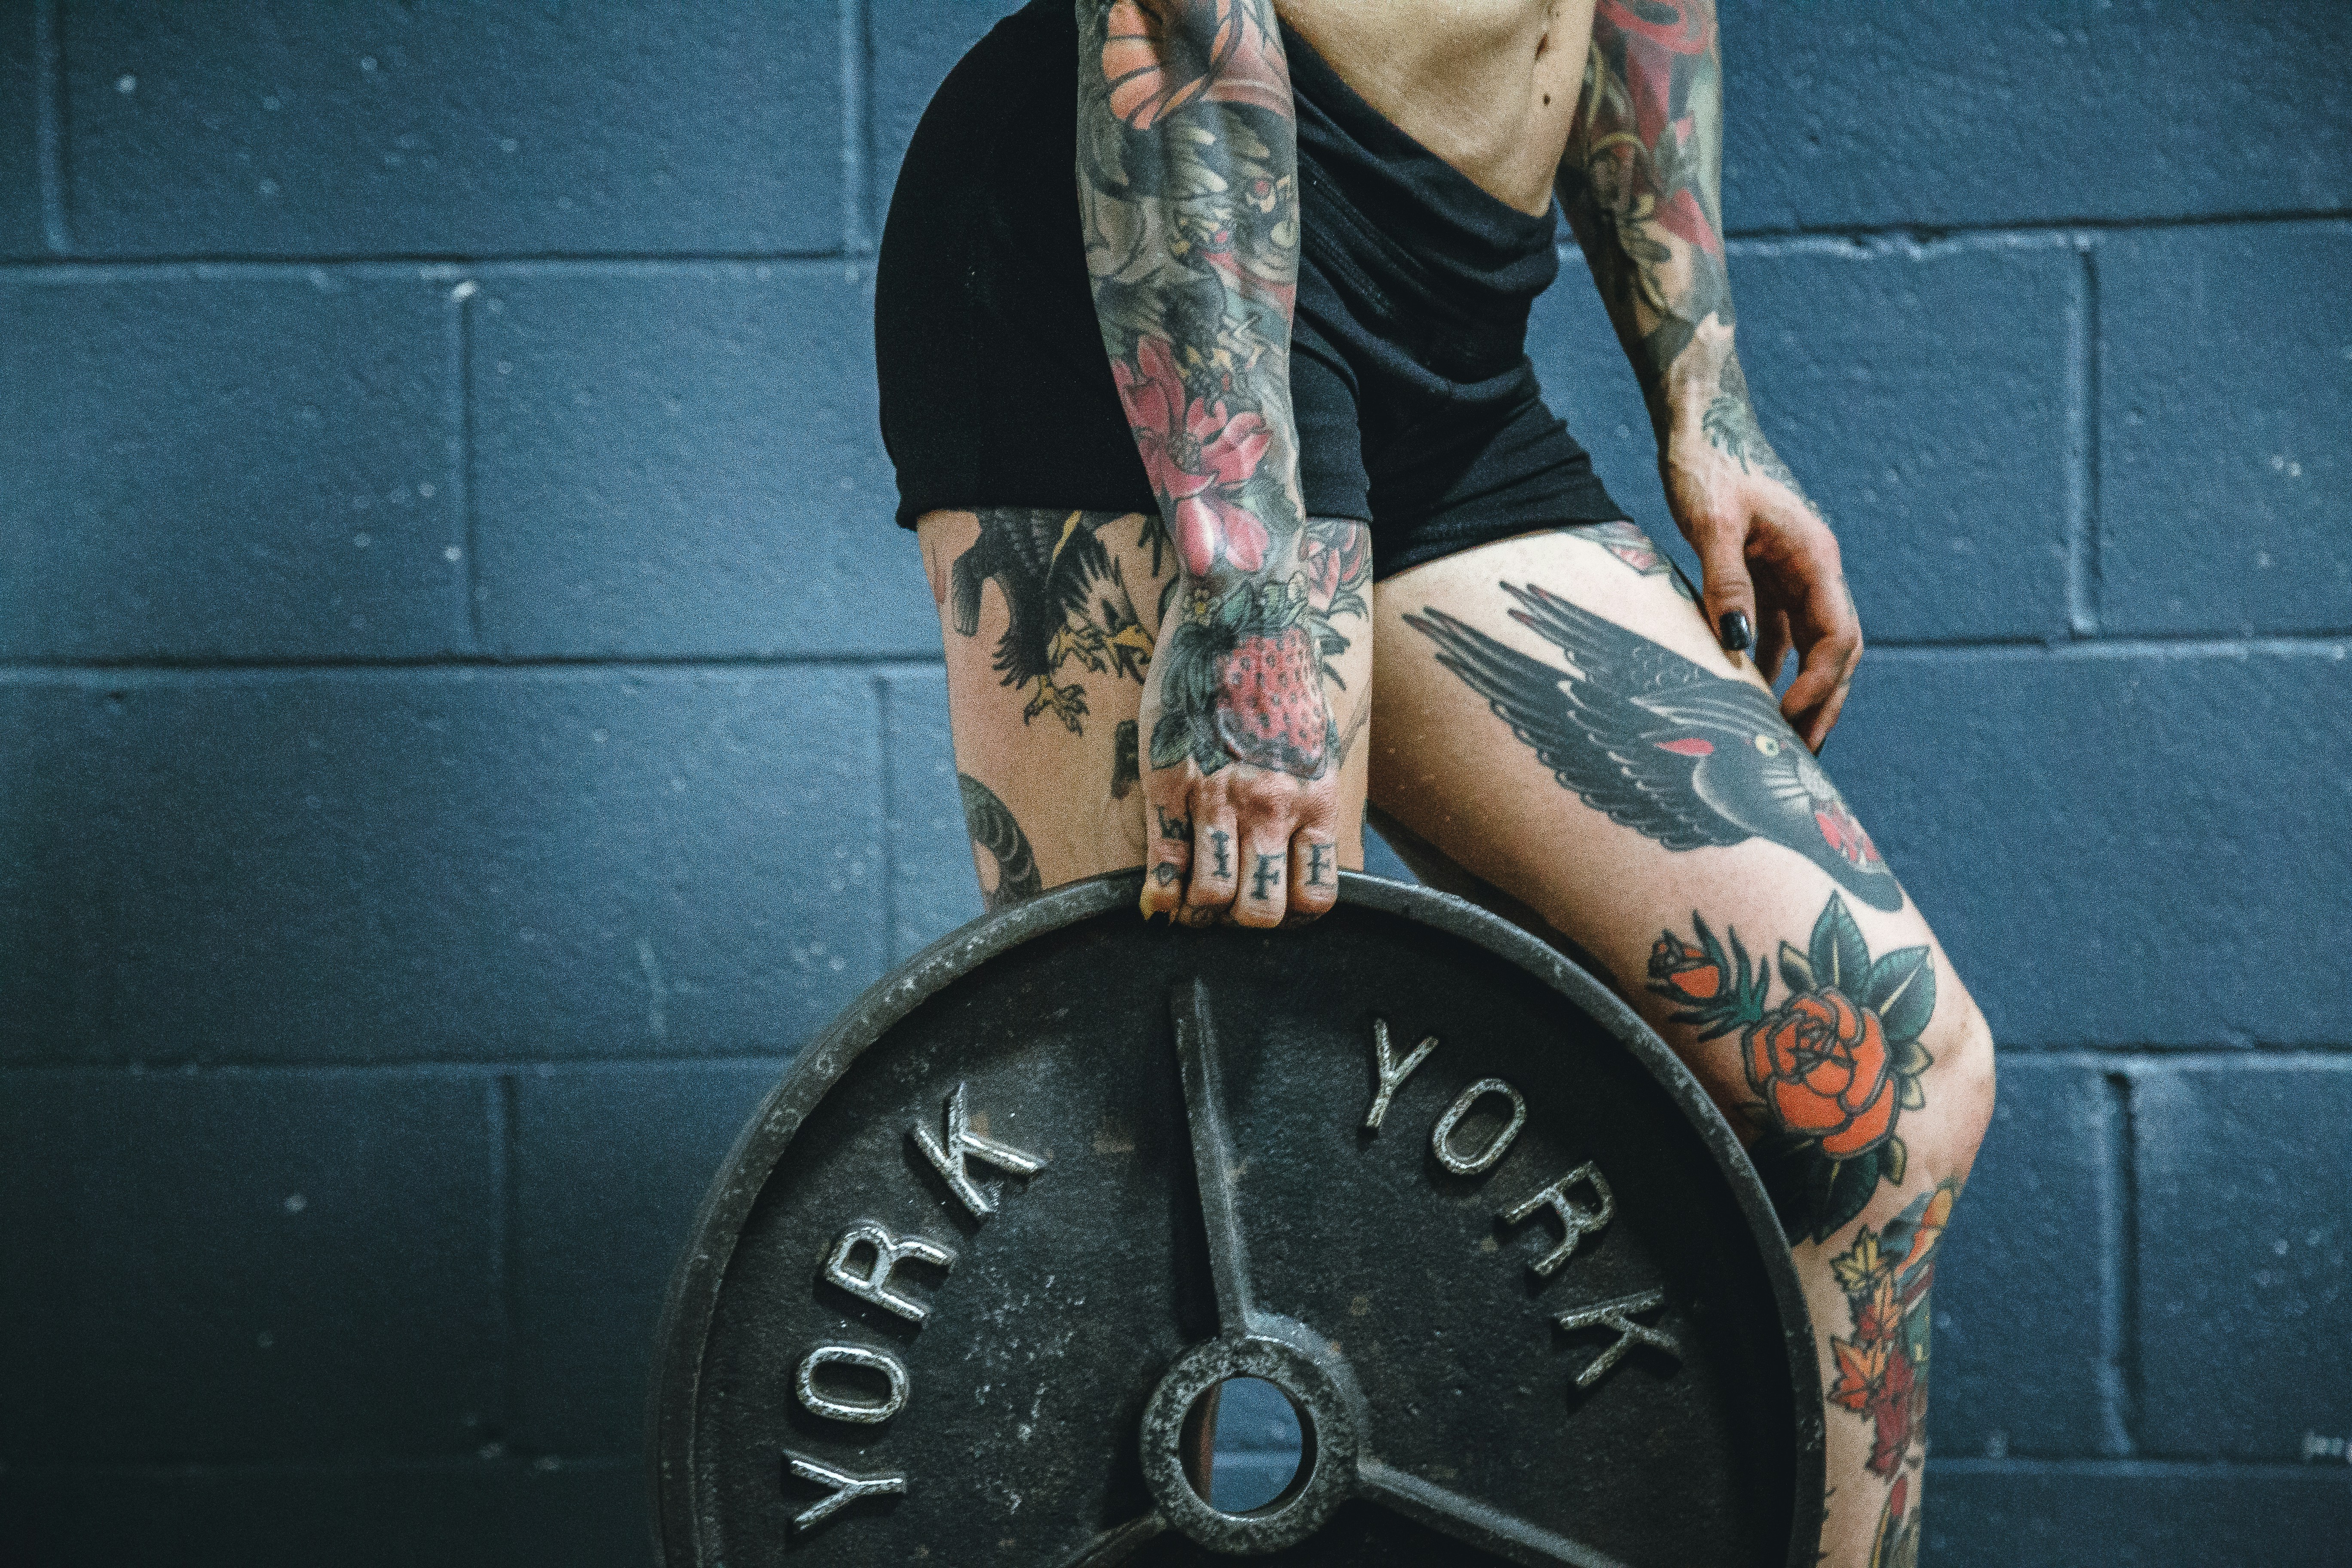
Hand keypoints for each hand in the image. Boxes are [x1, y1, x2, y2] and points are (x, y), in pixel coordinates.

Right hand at [1136, 574, 1346, 927]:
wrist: (1245, 607)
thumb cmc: (1277, 675)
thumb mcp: (1314, 742)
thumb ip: (1307, 794)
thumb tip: (1300, 843)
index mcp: (1315, 800)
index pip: (1315, 899)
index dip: (1290, 917)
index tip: (1271, 906)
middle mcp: (1273, 806)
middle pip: (1262, 912)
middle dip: (1240, 922)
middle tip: (1224, 907)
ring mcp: (1220, 796)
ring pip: (1213, 900)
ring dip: (1198, 913)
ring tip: (1188, 901)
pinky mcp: (1171, 781)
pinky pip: (1165, 864)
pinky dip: (1159, 895)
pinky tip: (1154, 896)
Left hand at [1661, 383, 1860, 750]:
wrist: (1700, 420)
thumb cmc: (1707, 462)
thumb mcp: (1710, 523)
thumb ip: (1725, 583)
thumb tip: (1736, 646)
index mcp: (1814, 557)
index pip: (1837, 638)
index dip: (1817, 686)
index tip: (1782, 721)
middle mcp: (1813, 569)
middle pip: (1836, 652)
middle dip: (1822, 705)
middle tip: (1796, 757)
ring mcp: (1793, 572)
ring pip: (1808, 647)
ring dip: (1796, 693)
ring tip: (1774, 743)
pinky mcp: (1767, 573)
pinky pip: (1776, 632)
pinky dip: (1765, 667)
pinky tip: (1742, 698)